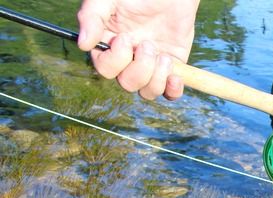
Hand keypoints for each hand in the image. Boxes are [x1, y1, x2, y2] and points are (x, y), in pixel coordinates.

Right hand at [77, 0, 199, 99]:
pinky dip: (173, 91)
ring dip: (156, 78)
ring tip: (164, 57)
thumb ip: (92, 17)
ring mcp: (151, 66)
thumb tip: (83, 44)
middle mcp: (129, 61)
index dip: (116, 59)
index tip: (125, 38)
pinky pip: (170, 93)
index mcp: (110, 46)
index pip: (106, 69)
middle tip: (148, 44)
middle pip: (128, 84)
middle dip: (140, 68)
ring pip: (148, 91)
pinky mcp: (172, 68)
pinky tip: (175, 78)